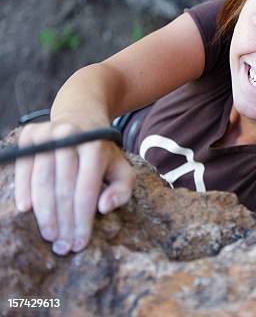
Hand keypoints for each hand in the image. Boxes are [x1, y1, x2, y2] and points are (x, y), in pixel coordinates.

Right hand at [14, 121, 135, 255]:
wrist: (81, 117)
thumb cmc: (103, 153)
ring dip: (44, 214)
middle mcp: (71, 137)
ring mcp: (48, 134)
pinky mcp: (30, 135)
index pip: (86, 190)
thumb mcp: (122, 168)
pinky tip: (28, 211)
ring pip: (42, 182)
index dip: (82, 220)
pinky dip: (24, 191)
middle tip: (63, 246)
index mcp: (96, 146)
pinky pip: (24, 169)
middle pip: (63, 189)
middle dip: (63, 223)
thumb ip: (122, 189)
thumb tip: (104, 208)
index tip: (79, 243)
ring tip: (50, 236)